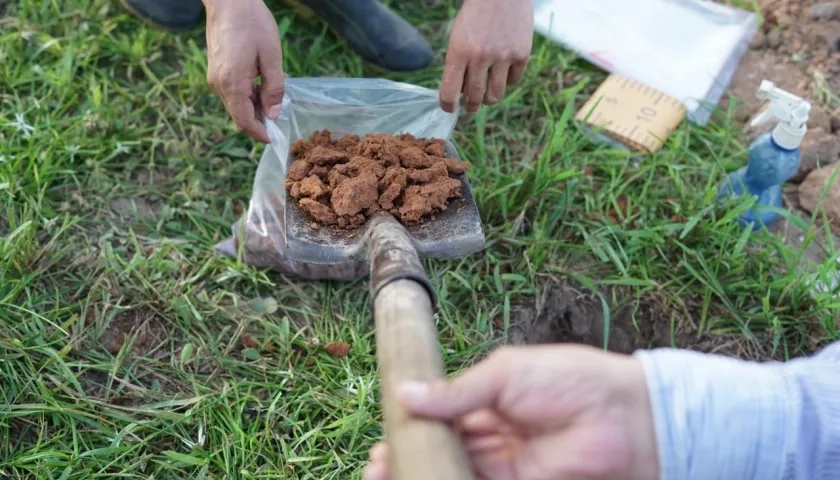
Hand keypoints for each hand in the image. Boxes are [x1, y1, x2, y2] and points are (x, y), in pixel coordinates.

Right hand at [204, 0, 284, 142]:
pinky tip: (263, 86)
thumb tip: (273, 114)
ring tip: (275, 97)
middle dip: (259, 121)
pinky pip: (232, 92)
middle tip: (280, 118)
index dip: (260, 134)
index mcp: (232, 83)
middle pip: (239, 115)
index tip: (276, 139)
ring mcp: (215, 77)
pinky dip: (247, 96)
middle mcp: (218, 84)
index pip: (244, 121)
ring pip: (235, 104)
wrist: (228, 0)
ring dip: (255, 107)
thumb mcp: (271, 56)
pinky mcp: (216, 71)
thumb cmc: (252, 23)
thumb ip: (273, 88)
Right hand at [363, 345, 658, 479]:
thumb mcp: (504, 374)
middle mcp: (493, 434)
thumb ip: (456, 392)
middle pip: (441, 449)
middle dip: (409, 457)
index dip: (412, 427)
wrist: (624, 415)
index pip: (441, 417)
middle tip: (378, 465)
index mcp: (489, 400)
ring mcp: (504, 464)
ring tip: (386, 475)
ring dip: (422, 474)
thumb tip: (405, 393)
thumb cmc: (569, 380)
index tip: (385, 438)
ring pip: (453, 471)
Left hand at [440, 0, 532, 112]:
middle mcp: (480, 56)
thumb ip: (458, 64)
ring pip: (495, 96)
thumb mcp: (458, 37)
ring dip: (489, 99)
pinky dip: (507, 80)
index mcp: (458, 51)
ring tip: (486, 95)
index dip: (448, 105)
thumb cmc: (475, 16)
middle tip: (470, 107)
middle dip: (470, 106)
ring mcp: (503, 56)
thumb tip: (459, 94)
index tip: (449, 108)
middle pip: (474, 98)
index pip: (450, 92)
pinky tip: (502, 72)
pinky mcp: (521, 54)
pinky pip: (513, 81)